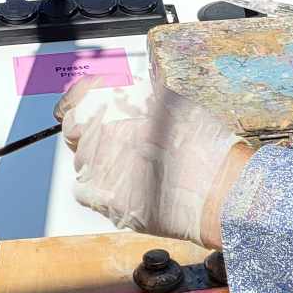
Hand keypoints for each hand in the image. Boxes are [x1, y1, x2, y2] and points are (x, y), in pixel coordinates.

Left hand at [56, 79, 252, 247]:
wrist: (216, 188)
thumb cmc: (202, 145)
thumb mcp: (170, 102)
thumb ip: (136, 97)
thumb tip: (119, 95)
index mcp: (116, 101)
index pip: (77, 100)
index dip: (77, 103)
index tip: (78, 108)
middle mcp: (101, 129)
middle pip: (76, 132)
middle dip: (92, 135)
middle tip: (118, 144)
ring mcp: (97, 164)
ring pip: (83, 162)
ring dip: (99, 162)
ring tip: (134, 169)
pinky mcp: (101, 197)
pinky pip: (86, 190)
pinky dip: (101, 189)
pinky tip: (128, 187)